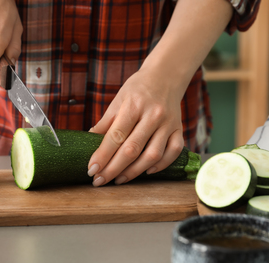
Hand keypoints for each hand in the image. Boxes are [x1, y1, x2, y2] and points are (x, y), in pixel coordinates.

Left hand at [87, 66, 185, 186]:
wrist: (165, 76)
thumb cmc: (137, 89)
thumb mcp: (118, 100)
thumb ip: (105, 123)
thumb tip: (88, 143)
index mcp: (134, 106)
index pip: (116, 136)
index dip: (102, 155)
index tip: (91, 170)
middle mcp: (153, 115)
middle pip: (132, 149)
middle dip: (113, 169)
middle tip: (99, 181)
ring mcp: (168, 123)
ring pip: (152, 155)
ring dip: (134, 172)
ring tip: (119, 179)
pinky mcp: (180, 129)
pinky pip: (173, 152)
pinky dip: (160, 165)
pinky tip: (146, 171)